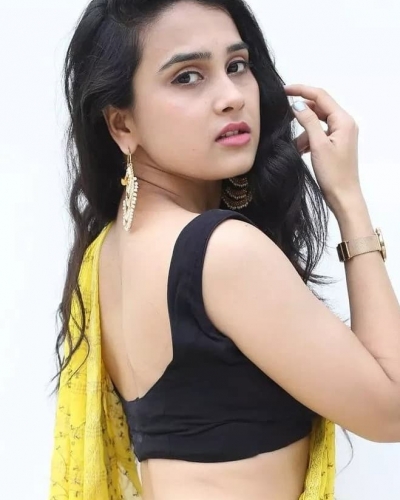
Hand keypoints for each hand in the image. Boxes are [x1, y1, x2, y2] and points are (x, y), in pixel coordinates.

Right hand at [284, 84, 362, 212]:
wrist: (343, 196)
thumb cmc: (333, 174)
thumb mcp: (318, 145)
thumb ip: (308, 121)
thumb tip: (297, 105)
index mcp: (343, 120)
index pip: (321, 96)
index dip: (302, 90)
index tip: (284, 90)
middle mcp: (344, 124)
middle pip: (319, 108)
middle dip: (301, 112)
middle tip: (282, 114)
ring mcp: (340, 134)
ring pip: (316, 123)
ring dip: (303, 131)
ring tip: (293, 145)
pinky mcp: (335, 144)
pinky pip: (318, 135)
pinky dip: (307, 140)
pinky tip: (299, 150)